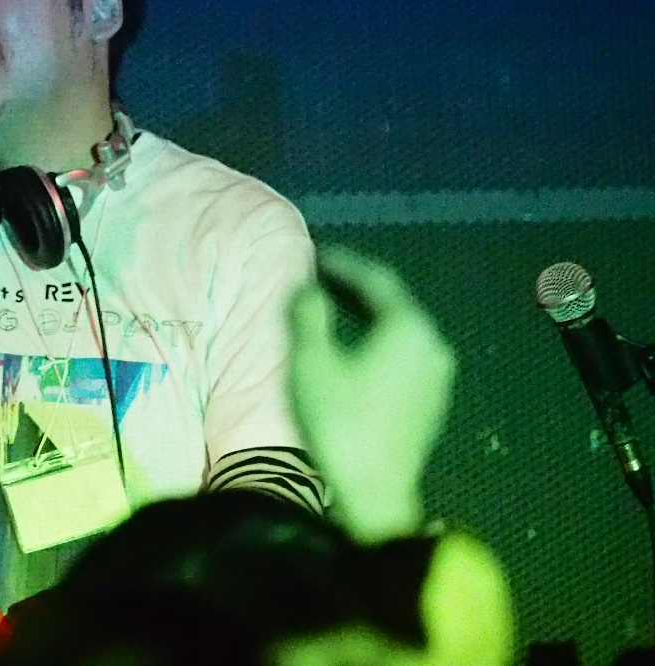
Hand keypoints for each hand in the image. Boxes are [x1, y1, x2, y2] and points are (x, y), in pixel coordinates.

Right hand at [287, 246, 455, 541]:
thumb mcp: (311, 361)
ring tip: (332, 305)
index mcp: (409, 327)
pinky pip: (403, 353)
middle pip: (393, 302)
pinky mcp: (431, 399)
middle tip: (320, 274)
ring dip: (366, 313)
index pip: (375, 279)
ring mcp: (437, 374)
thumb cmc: (339, 420)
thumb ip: (309, 313)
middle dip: (355, 286)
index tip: (314, 253)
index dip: (342, 263)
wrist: (374, 491)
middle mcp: (432, 343)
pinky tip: (353, 345)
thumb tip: (308, 287)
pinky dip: (376, 339)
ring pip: (399, 329)